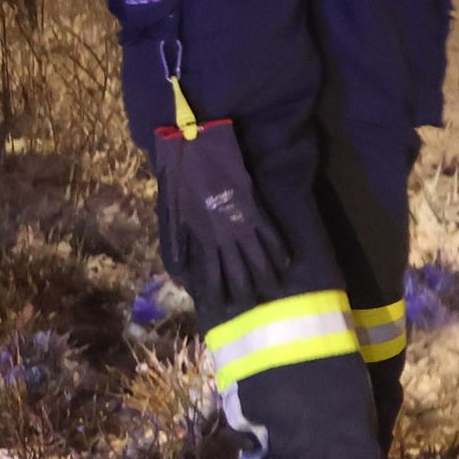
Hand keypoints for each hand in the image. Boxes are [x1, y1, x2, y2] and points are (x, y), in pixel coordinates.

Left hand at [145, 121, 292, 305]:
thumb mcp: (171, 216)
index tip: (220, 308)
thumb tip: (180, 273)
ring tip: (274, 290)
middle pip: (237, 269)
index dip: (215, 292)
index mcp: (200, 237)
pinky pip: (270, 233)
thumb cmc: (180, 182)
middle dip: (244, 289)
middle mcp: (223, 235)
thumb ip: (177, 245)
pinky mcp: (255, 209)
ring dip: (266, 274)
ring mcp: (241, 223)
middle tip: (253, 305)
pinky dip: (279, 248)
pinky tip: (288, 262)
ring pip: (257, 256)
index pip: (210, 273)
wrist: (196, 151)